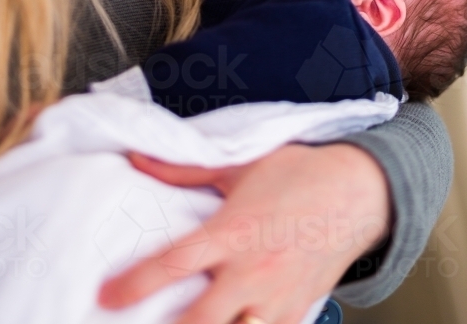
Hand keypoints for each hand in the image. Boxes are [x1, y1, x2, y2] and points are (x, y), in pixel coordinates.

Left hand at [98, 143, 391, 323]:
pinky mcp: (298, 312)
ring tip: (190, 323)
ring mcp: (276, 298)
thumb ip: (185, 168)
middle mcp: (252, 271)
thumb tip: (138, 159)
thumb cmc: (299, 173)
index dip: (136, 284)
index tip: (107, 296)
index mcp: (234, 231)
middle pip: (200, 322)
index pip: (174, 263)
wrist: (358, 190)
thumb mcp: (240, 164)